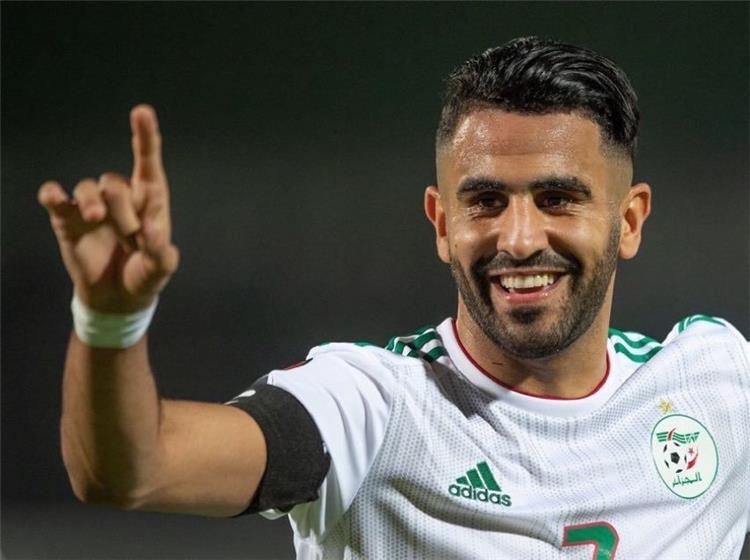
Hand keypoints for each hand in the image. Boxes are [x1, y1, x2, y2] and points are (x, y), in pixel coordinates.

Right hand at [38, 105, 178, 312]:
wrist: (117, 298)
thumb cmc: (145, 276)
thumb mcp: (161, 268)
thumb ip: (160, 250)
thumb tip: (151, 228)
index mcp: (149, 199)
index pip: (148, 162)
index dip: (145, 136)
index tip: (142, 111)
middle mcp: (120, 196)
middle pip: (116, 182)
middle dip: (125, 212)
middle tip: (132, 241)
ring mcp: (92, 206)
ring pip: (90, 188)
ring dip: (94, 205)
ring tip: (98, 222)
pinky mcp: (67, 220)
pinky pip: (56, 198)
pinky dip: (53, 194)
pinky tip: (54, 196)